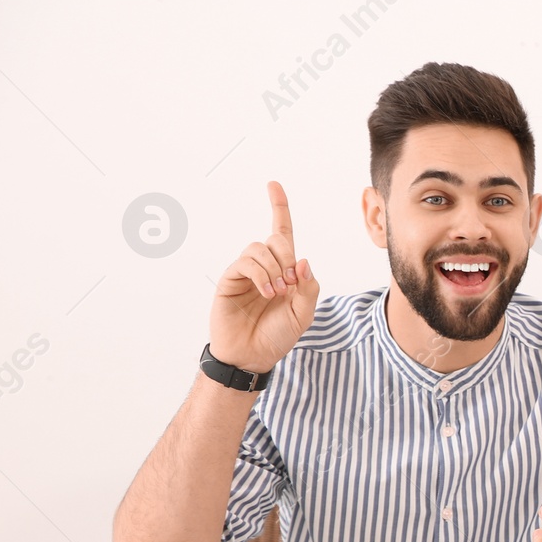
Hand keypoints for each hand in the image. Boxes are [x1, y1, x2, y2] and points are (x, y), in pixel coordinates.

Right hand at [209, 181, 319, 374]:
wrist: (252, 355)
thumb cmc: (278, 335)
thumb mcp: (305, 313)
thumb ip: (310, 287)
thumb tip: (303, 260)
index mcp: (285, 271)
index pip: (282, 233)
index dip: (279, 208)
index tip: (273, 185)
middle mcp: (265, 267)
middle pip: (277, 239)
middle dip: (288, 256)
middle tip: (291, 283)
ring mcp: (247, 272)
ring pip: (260, 248)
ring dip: (275, 268)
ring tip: (277, 292)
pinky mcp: (231, 279)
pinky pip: (247, 262)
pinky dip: (261, 274)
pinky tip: (267, 292)